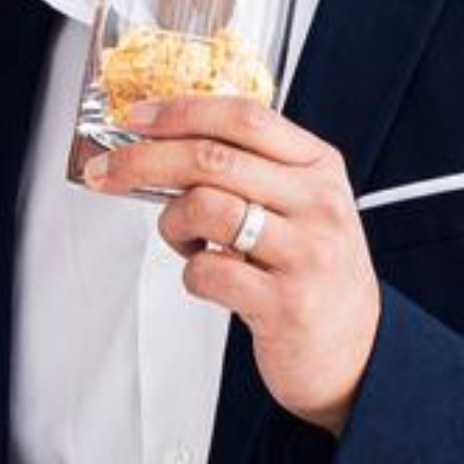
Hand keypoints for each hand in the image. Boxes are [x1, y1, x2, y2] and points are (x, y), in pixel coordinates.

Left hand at [85, 95, 380, 434]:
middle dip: (143, 159)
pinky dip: (191, 272)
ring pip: (205, 206)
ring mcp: (307, 253)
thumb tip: (161, 140)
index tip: (137, 118)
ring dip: (171, 221)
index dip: (181, 111)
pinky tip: (210, 276)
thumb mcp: (299, 202)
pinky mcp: (287, 304)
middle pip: (212, 158)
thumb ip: (248, 167)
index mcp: (318, 166)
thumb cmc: (311, 268)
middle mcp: (318, 203)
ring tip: (183, 237)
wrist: (356, 352)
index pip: (244, 116)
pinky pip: (207, 271)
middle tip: (107, 170)